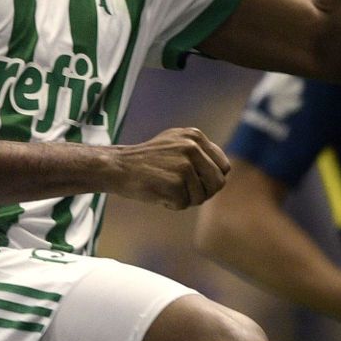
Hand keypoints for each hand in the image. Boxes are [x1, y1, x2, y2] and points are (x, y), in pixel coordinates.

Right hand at [110, 127, 230, 208]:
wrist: (117, 166)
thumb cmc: (146, 160)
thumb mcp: (174, 143)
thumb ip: (199, 152)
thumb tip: (223, 171)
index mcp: (195, 136)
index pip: (223, 167)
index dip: (211, 179)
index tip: (195, 182)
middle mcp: (193, 147)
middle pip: (218, 183)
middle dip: (203, 192)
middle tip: (182, 191)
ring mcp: (185, 165)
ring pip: (202, 196)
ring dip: (185, 199)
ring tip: (165, 188)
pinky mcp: (176, 184)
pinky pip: (184, 204)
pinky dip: (171, 204)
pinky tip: (157, 192)